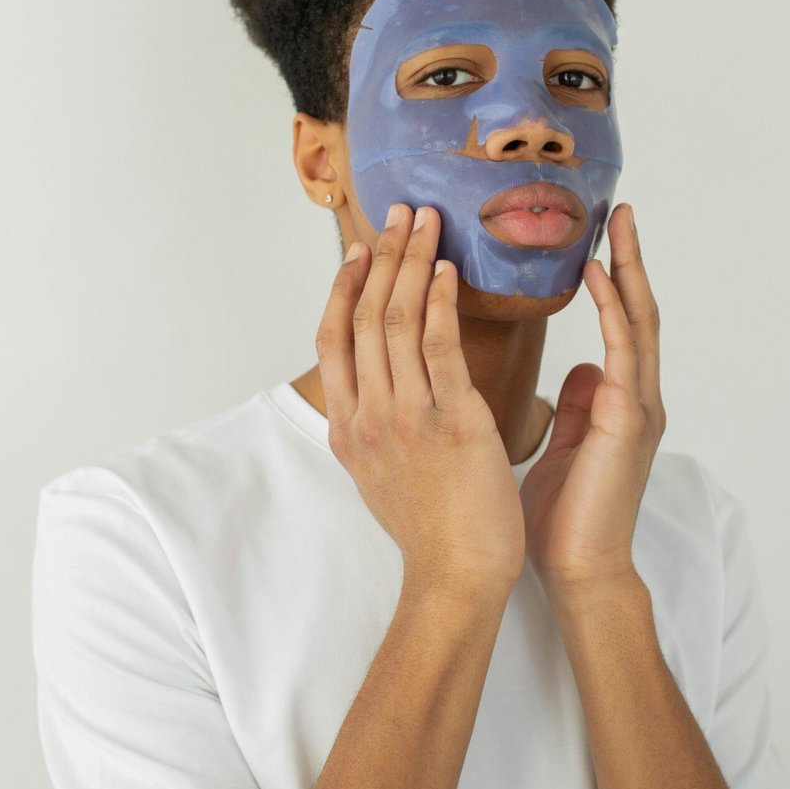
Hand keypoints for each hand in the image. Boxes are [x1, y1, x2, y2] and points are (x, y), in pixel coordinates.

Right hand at [316, 202, 525, 593]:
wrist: (456, 576)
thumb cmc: (431, 529)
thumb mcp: (379, 473)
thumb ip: (375, 425)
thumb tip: (379, 389)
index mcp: (349, 428)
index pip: (333, 339)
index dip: (343, 287)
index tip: (357, 249)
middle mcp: (369, 416)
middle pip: (364, 317)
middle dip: (380, 257)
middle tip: (397, 212)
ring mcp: (407, 417)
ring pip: (399, 321)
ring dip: (411, 262)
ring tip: (425, 222)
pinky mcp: (452, 422)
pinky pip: (441, 348)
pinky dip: (441, 303)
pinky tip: (447, 271)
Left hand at [520, 203, 665, 593]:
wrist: (577, 571)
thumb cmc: (563, 517)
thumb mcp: (565, 446)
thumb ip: (580, 405)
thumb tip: (580, 368)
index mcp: (619, 401)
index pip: (621, 323)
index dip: (614, 277)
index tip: (598, 234)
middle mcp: (636, 397)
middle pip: (638, 310)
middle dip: (629, 258)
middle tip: (618, 208)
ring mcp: (638, 408)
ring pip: (640, 321)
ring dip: (628, 269)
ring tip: (616, 223)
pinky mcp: (628, 422)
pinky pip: (623, 352)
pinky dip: (614, 309)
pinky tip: (598, 274)